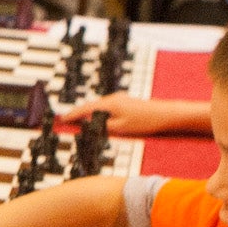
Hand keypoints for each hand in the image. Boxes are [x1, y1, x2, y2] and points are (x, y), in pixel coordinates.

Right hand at [56, 93, 207, 136]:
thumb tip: (91, 125)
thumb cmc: (145, 121)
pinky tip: (97, 118)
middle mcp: (113, 98)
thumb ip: (103, 126)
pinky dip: (97, 112)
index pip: (86, 109)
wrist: (165, 114)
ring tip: (78, 120)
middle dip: (78, 113)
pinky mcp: (125, 102)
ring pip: (98, 107)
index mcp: (110, 104)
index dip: (74, 115)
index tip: (63, 119)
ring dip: (88, 113)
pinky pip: (106, 107)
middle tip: (66, 120)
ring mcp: (119, 99)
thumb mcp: (121, 128)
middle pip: (91, 106)